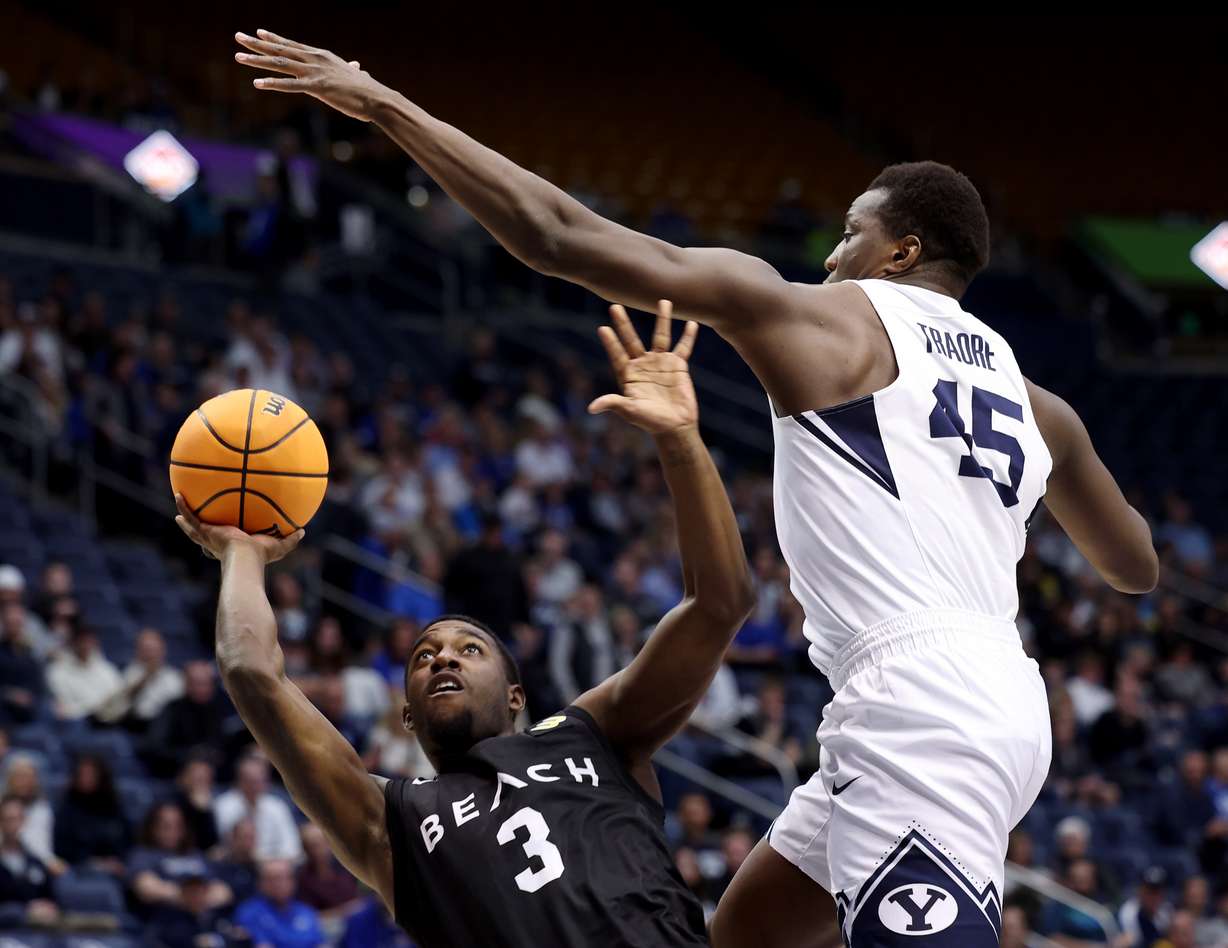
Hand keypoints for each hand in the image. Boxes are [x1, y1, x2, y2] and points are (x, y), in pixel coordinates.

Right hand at [174, 494, 303, 563]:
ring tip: (178, 508)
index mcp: (232, 545)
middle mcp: (218, 542)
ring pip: (193, 526)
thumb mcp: (279, 545)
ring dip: (185, 518)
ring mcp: (209, 536)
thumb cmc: (261, 556)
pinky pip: (192, 517)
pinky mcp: (205, 531)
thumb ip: (291, 539)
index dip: (222, 534)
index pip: (226, 539)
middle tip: (193, 521)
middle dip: (199, 528)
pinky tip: (178, 495)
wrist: (246, 557)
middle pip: (205, 534)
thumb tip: (303, 531)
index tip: (220, 529)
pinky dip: (184, 506)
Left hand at [235, 30, 383, 121]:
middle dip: (257, 44)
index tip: (258, 33)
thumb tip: (358, 67)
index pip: (293, 45)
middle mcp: (315, 59)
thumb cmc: (367, 90)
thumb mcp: (356, 76)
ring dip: (257, 61)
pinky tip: (257, 83)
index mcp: (322, 56)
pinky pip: (290, 85)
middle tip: (238, 37)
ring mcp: (315, 72)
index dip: (274, 39)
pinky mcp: (316, 88)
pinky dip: (272, 84)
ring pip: (280, 64)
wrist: (376, 98)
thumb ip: (352, 70)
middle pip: (281, 50)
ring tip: (238, 57)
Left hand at [588, 300, 699, 434]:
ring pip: (661, 336)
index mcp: (628, 374)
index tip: (603, 328)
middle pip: (632, 339)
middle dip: (624, 324)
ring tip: (664, 301)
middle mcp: (642, 365)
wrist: (674, 426)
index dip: (611, 342)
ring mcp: (660, 363)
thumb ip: (613, 404)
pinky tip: (692, 323)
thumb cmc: (649, 421)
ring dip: (663, 319)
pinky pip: (683, 347)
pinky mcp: (678, 366)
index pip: (617, 354)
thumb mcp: (630, 411)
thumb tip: (591, 408)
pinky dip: (688, 336)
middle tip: (614, 306)